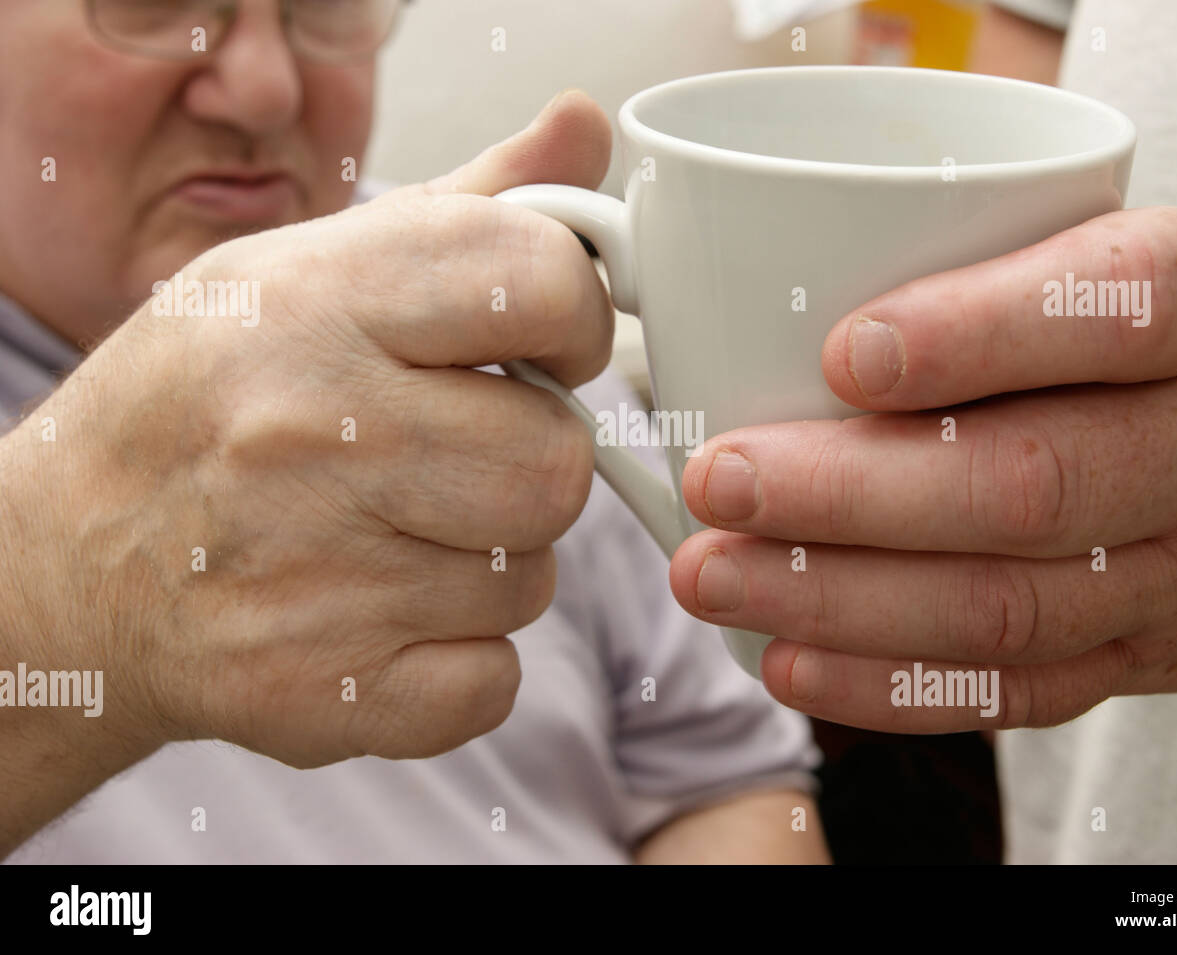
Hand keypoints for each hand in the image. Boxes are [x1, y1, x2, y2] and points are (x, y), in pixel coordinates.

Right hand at [0, 90, 611, 797]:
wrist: (72, 563)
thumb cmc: (209, 400)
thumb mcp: (309, 268)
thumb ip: (466, 209)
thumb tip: (582, 127)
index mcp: (315, 303)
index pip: (539, 282)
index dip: (574, 319)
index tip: (547, 346)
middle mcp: (310, 434)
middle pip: (558, 463)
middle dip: (530, 462)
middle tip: (458, 456)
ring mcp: (314, 577)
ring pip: (532, 579)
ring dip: (491, 563)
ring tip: (397, 537)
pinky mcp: (321, 693)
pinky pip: (493, 683)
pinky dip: (459, 661)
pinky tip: (381, 618)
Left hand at [668, 207, 1176, 730]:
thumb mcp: (1141, 260)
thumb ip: (1007, 268)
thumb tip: (776, 302)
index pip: (1122, 305)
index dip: (980, 333)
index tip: (845, 350)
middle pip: (1037, 480)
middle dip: (854, 492)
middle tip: (722, 479)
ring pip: (1011, 604)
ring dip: (843, 599)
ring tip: (715, 574)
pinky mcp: (1151, 657)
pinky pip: (1022, 692)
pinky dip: (894, 687)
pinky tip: (790, 661)